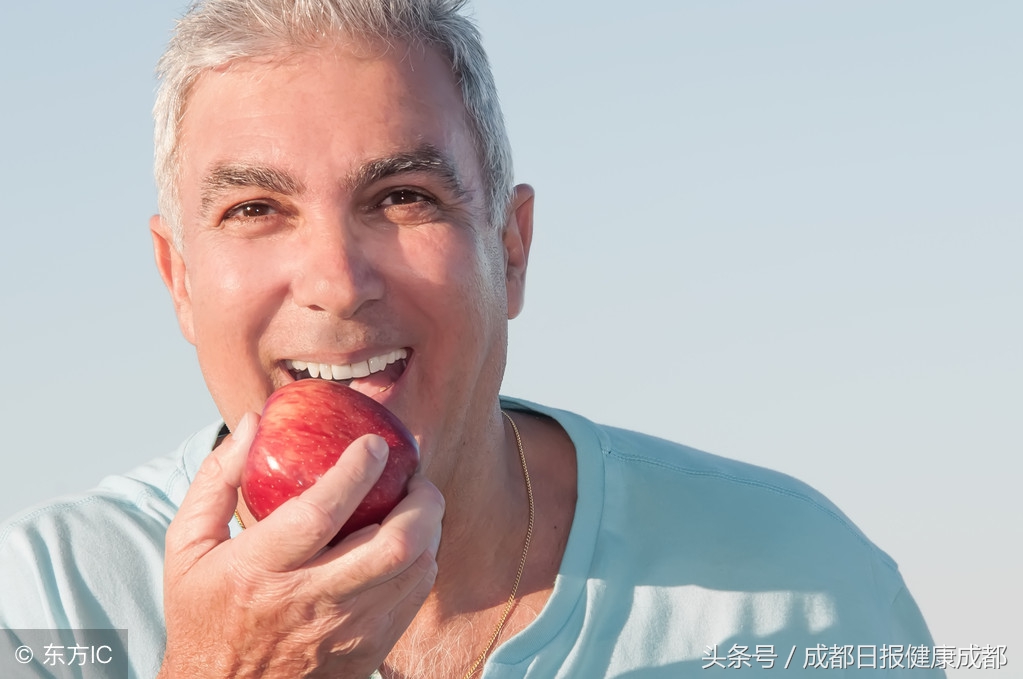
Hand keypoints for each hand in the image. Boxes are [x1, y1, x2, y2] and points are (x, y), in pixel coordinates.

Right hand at [158, 412, 444, 677]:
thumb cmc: (205, 615)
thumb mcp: (188, 548)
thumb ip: (216, 481)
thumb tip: (254, 423)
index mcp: (258, 570)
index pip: (318, 514)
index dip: (356, 471)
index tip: (375, 443)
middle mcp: (308, 603)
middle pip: (392, 546)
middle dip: (420, 500)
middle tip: (415, 475)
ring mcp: (345, 631)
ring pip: (414, 570)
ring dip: (428, 527)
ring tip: (417, 502)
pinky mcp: (368, 651)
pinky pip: (415, 596)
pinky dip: (423, 560)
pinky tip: (410, 541)